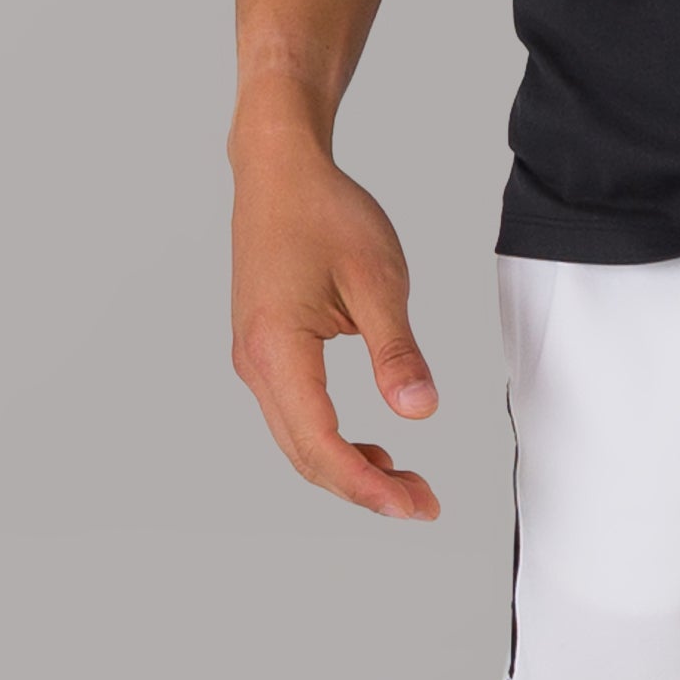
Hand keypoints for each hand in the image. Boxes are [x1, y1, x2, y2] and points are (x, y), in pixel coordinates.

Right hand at [228, 136, 440, 515]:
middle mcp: (255, 364)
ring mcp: (254, 360)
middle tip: (425, 504)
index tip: (416, 507)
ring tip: (407, 482)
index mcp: (277, 351)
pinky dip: (333, 443)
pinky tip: (374, 449)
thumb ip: (397, 351)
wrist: (279, 172)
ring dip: (349, 469)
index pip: (321, 445)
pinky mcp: (264, 353)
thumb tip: (419, 410)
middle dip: (365, 490)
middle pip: (305, 456)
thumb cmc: (324, 213)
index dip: (369, 487)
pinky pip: (295, 417)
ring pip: (298, 442)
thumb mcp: (378, 280)